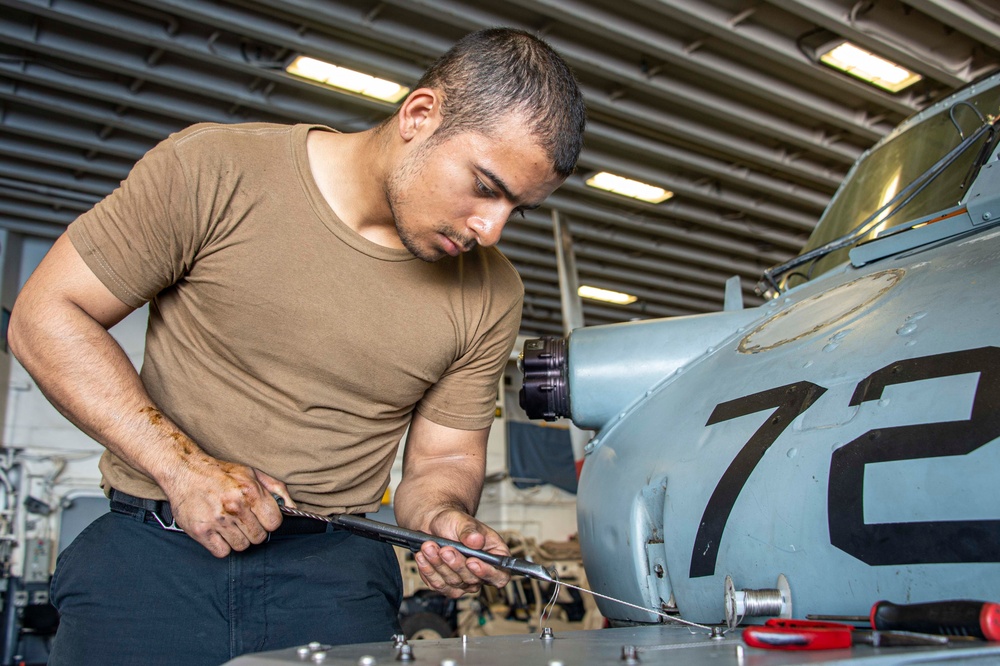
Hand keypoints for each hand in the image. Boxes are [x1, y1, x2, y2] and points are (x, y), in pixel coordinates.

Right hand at [162, 457, 290, 557]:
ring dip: (238, 538)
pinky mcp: (201, 531)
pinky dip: (222, 546)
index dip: (269, 522)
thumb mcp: (252, 473)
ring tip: (230, 525)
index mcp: (250, 492)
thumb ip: (276, 489)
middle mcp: (235, 507)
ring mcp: (217, 520)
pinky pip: (222, 552)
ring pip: (242, 546)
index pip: (274, 523)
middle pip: (259, 537)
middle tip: (243, 520)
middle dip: (254, 530)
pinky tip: (219, 532)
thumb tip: (293, 507)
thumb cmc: (221, 473)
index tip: (261, 518)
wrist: (185, 471)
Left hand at [413, 509, 510, 597]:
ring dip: (439, 566)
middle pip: (472, 580)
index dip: (487, 573)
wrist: (435, 525)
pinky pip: (438, 585)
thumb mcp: (462, 520)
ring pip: (453, 584)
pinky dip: (428, 571)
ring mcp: (464, 582)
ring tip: (428, 547)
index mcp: (495, 556)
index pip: (499, 575)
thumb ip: (470, 530)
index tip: (471, 561)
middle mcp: (481, 573)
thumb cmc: (454, 522)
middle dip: (455, 564)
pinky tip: (422, 557)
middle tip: (444, 549)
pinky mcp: (447, 585)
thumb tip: (476, 541)